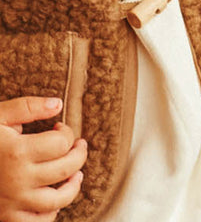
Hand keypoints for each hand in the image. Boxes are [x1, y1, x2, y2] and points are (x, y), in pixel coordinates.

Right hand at [0, 97, 86, 221]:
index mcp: (17, 152)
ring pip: (57, 201)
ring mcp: (12, 202)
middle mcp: (18, 179)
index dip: (67, 133)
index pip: (62, 143)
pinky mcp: (6, 217)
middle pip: (66, 170)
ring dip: (73, 187)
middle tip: (79, 146)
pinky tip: (54, 201)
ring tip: (76, 175)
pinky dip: (51, 214)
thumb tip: (57, 104)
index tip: (59, 129)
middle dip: (79, 155)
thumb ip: (28, 107)